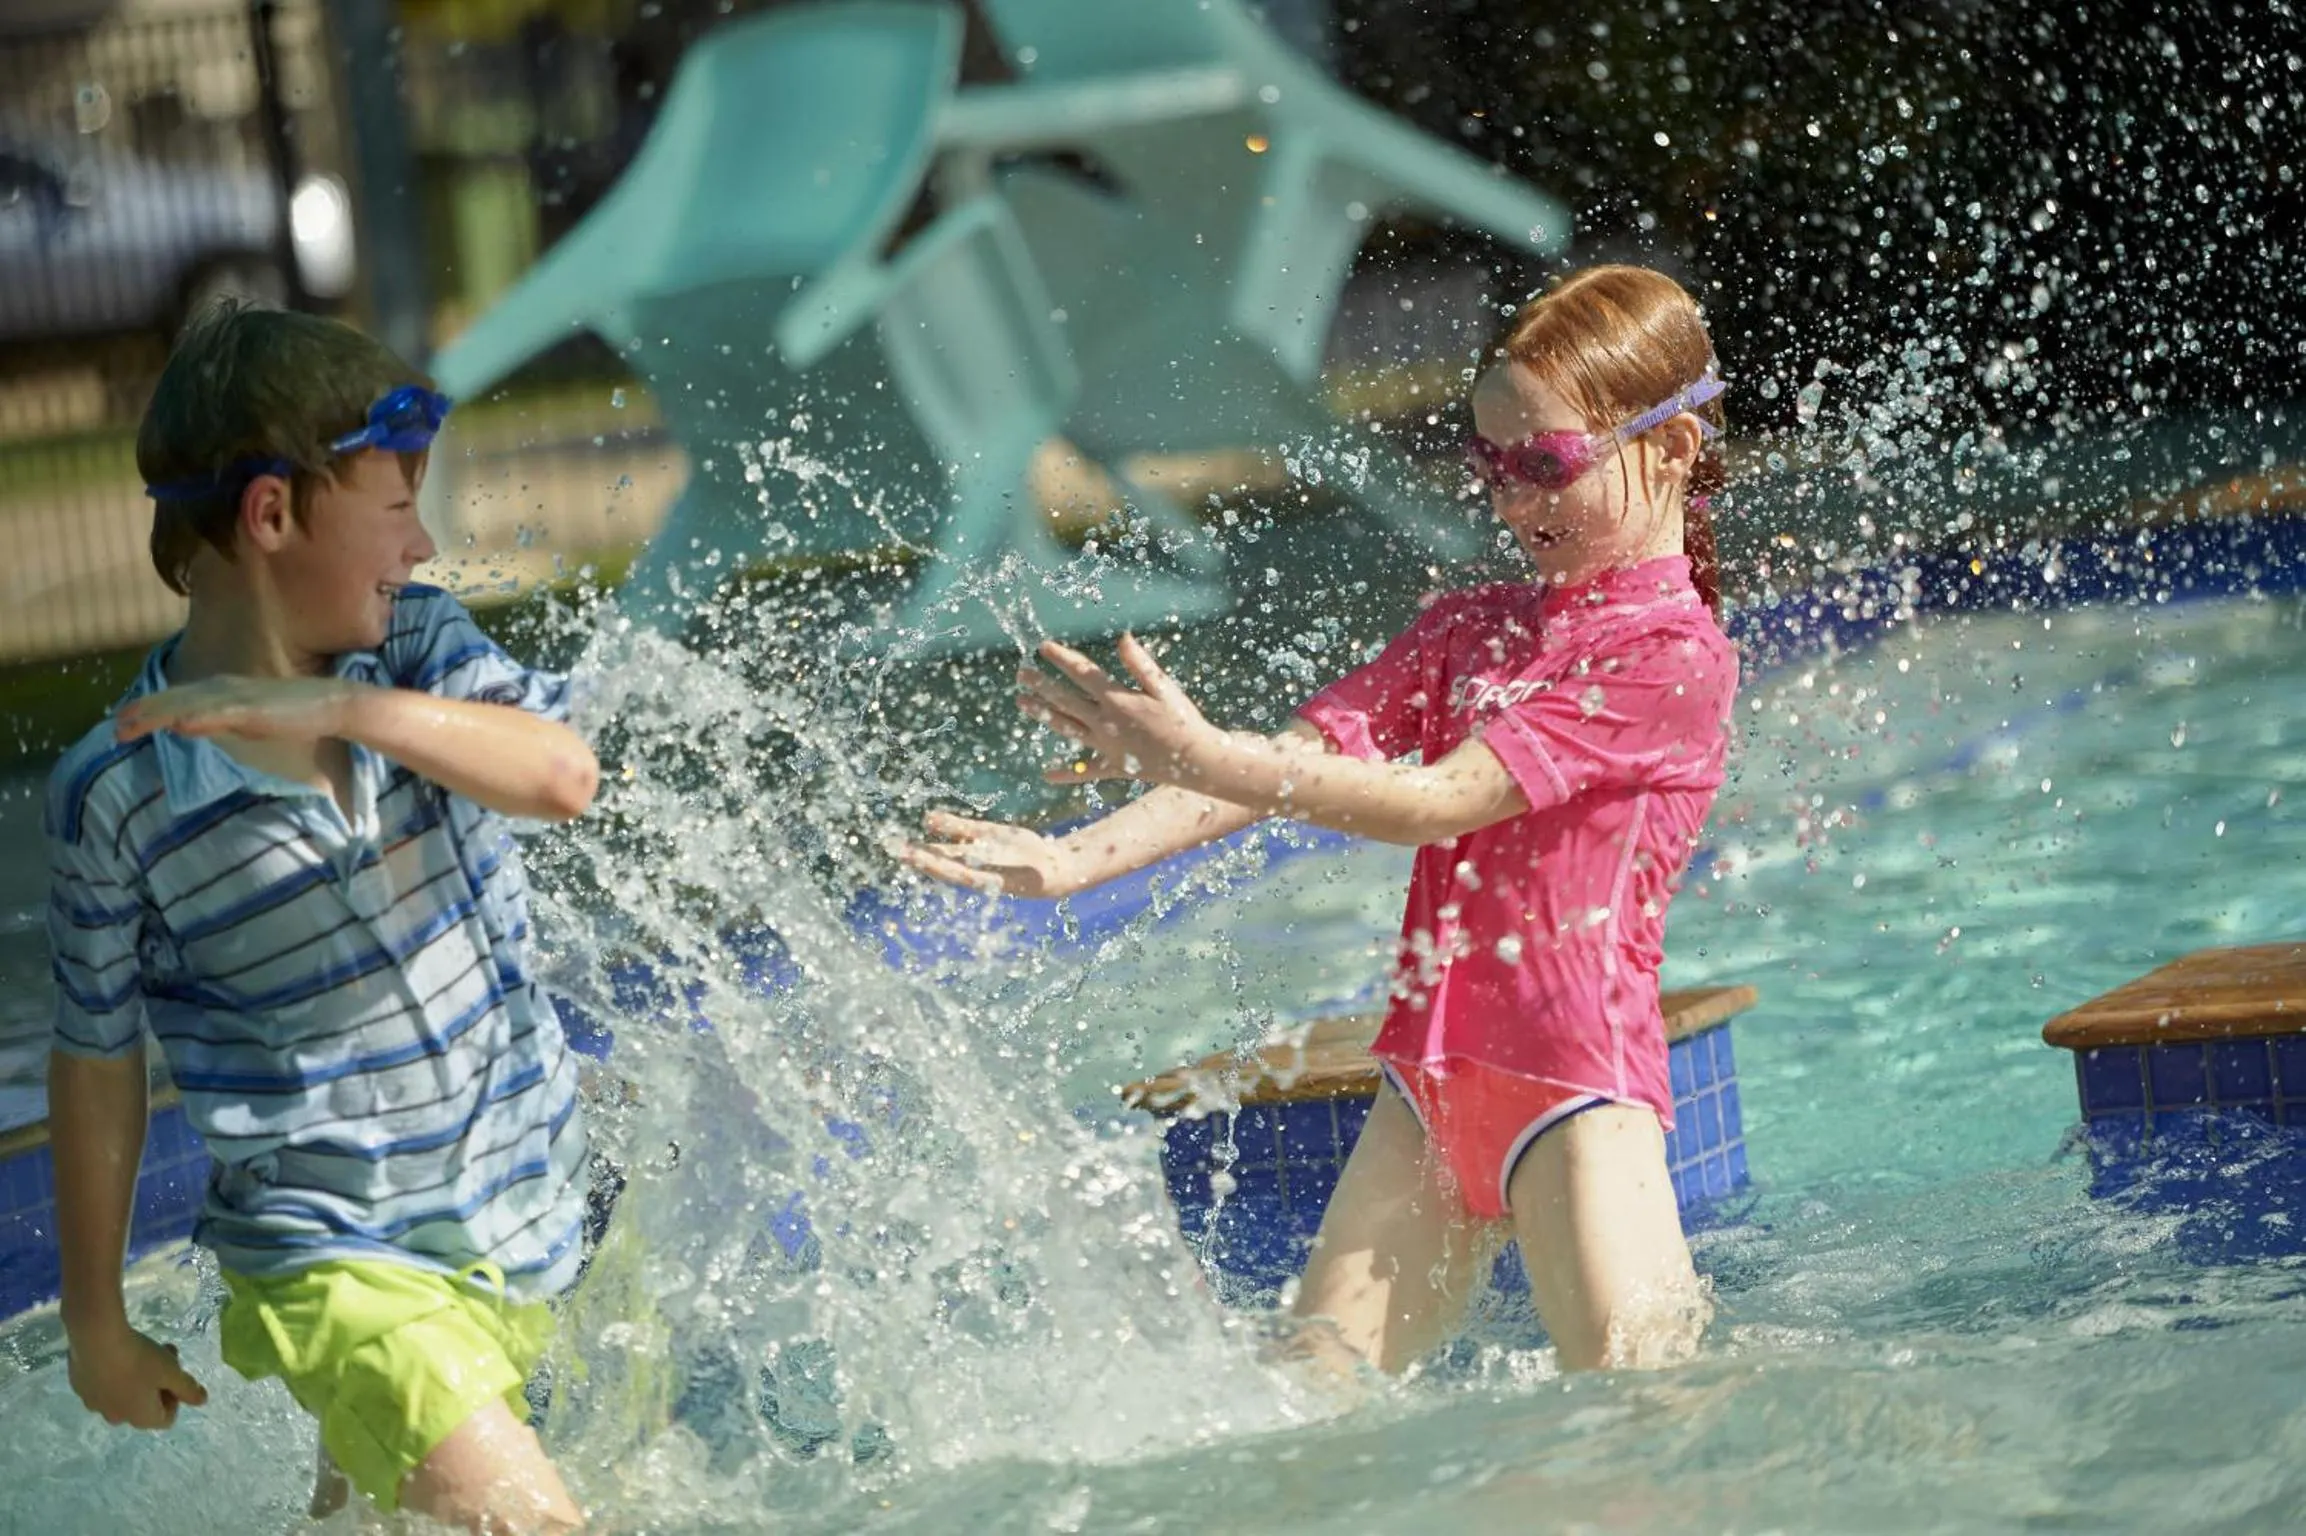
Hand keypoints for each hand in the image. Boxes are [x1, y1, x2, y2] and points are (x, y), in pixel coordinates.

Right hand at [66, 1320, 208, 1429]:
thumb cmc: (140, 1360)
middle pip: (144, 1406)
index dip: (176, 1397)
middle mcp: (116, 1418)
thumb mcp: (171, 1372)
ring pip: (124, 1394)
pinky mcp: (80, 1388)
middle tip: (165, 1354)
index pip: (166, 1419)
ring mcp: (94, 1404)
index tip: (176, 1374)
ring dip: (138, 1377)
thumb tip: (202, 1401)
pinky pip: (104, 1385)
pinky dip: (115, 1373)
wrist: (95, 1341)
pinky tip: (117, 1351)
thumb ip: (188, 1389)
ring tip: (144, 1348)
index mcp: (140, 1418)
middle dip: (158, 1382)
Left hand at [115, 676, 354, 744]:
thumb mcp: (247, 718)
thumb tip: (184, 724)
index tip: (124, 720)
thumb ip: (218, 719)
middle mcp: (224, 688)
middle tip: (116, 727)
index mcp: (222, 690)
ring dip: (158, 714)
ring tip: (132, 725)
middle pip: (175, 699)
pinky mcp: (254, 709)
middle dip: (144, 712)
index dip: (149, 707)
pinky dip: (199, 719)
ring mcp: (238, 698)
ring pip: (188, 706)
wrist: (333, 703)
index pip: (178, 698)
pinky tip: (179, 726)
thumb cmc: (294, 712)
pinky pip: (221, 715)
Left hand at [900, 811, 1087, 897]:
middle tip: (898, 851)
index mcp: (985, 878)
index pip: (955, 873)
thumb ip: (1025, 870)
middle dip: (921, 857)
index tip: (916, 861)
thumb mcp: (1034, 874)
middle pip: (943, 862)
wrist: (1051, 868)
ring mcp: (979, 851)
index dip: (935, 866)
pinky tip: (930, 817)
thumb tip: (1019, 871)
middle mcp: (976, 866)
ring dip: (926, 844)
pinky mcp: (986, 837)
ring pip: (947, 847)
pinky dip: (947, 824)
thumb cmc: (1042, 876)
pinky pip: (963, 830)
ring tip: (903, 841)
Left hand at [1018, 635, 1214, 787]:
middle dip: (1041, 684)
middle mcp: (1105, 723)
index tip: (1043, 647)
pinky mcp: (1113, 766)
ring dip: (1043, 715)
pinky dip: (1067, 774)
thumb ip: (1140, 664)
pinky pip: (1085, 772)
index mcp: (1118, 700)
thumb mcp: (1164, 688)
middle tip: (1021, 673)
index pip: (1083, 674)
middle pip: (1065, 700)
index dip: (1062, 659)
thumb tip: (1122, 637)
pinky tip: (1047, 775)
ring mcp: (1105, 746)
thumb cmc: (1183, 720)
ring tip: (1022, 703)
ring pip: (1066, 728)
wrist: (1196, 761)